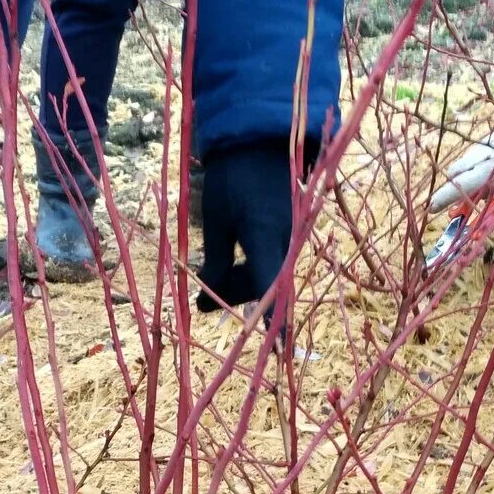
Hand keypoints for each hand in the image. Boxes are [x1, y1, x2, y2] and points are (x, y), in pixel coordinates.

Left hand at [197, 141, 296, 320]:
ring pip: (269, 278)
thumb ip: (215, 261)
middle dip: (235, 296)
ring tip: (216, 269)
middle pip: (264, 289)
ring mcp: (291, 238)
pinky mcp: (290, 235)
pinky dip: (255, 268)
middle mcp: (285, 242)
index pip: (270, 289)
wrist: (261, 140)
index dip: (273, 323)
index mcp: (264, 236)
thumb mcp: (214, 219)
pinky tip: (236, 257)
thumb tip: (209, 298)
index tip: (279, 352)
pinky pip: (274, 263)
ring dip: (244, 283)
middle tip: (203, 297)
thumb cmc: (231, 177)